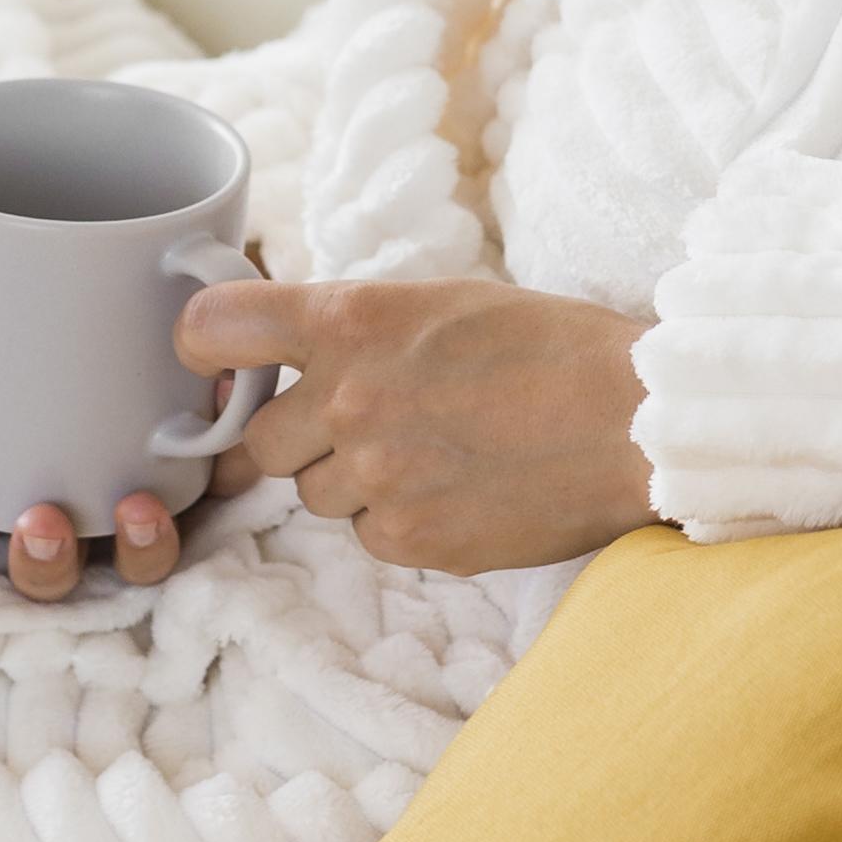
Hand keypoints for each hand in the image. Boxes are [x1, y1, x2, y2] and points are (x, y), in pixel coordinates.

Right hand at [0, 257, 253, 603]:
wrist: (166, 275)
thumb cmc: (52, 303)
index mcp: (1, 474)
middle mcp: (69, 506)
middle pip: (43, 570)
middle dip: (37, 562)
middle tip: (41, 520)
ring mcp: (138, 502)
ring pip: (133, 566)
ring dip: (133, 554)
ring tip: (136, 510)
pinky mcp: (211, 478)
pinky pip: (215, 514)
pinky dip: (219, 486)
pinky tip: (215, 459)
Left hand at [175, 276, 653, 575]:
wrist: (637, 420)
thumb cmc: (554, 347)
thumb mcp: (442, 302)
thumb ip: (357, 329)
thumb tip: (297, 354)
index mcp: (350, 320)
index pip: (212, 329)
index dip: (204, 350)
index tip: (216, 366)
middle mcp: (346, 398)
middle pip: (259, 440)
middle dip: (299, 437)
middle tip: (371, 423)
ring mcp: (374, 476)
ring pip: (312, 495)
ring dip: (353, 482)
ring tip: (434, 454)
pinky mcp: (410, 539)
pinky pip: (368, 537)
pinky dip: (401, 522)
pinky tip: (460, 491)